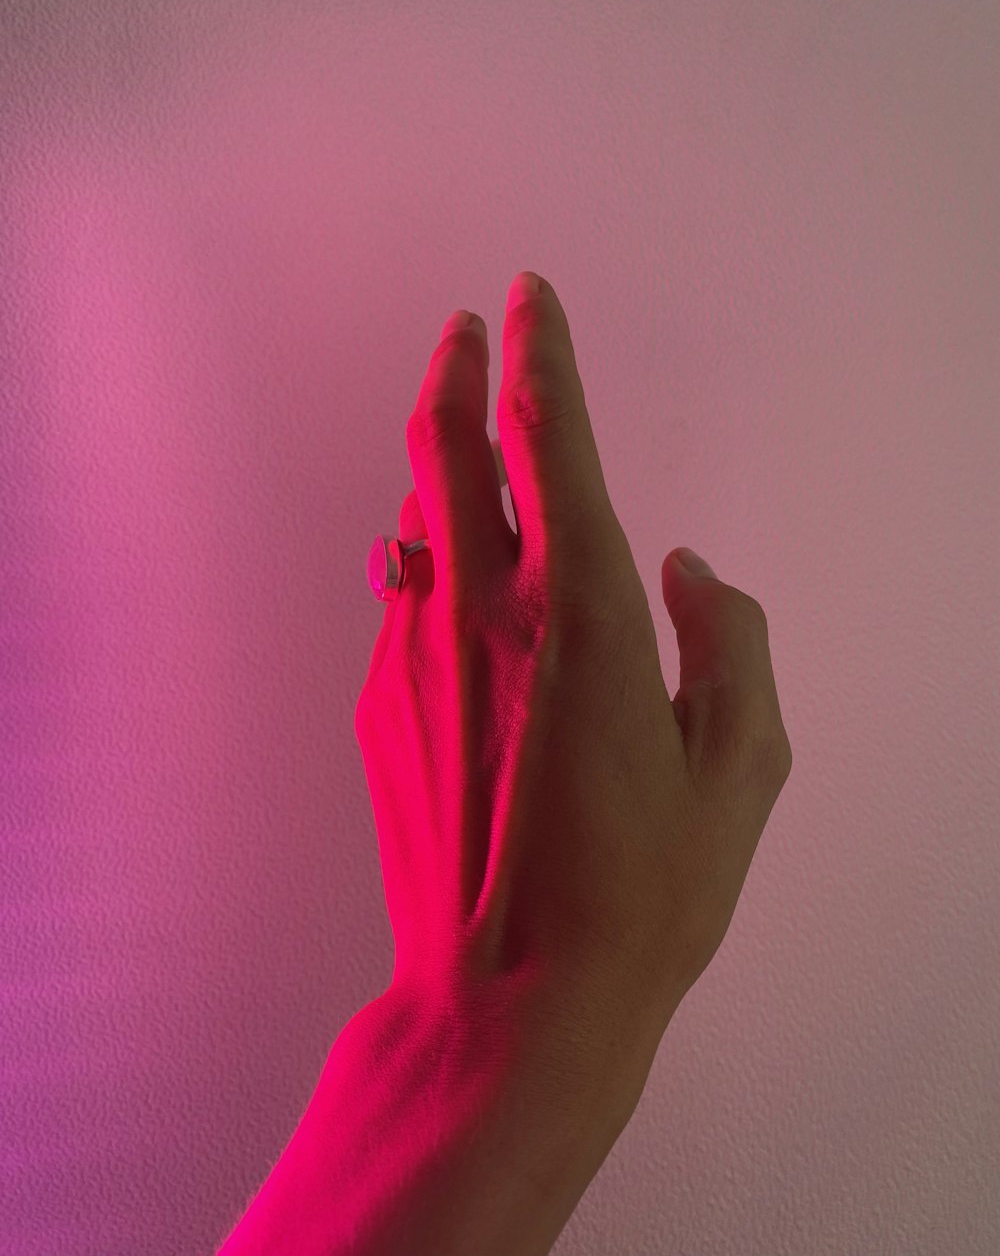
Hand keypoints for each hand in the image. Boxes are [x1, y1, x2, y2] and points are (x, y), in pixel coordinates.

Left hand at [354, 272, 791, 1093]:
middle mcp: (483, 612)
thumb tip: (688, 572)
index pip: (548, 438)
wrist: (505, 998)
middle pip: (449, 446)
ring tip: (463, 446)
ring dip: (439, 465)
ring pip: (415, 518)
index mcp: (579, 610)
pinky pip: (402, 599)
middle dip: (456, 369)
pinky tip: (447, 581)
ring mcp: (416, 657)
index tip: (532, 298)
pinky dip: (426, 562)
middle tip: (466, 328)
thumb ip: (729, 645)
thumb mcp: (740, 770)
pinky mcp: (382, 707)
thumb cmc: (639, 893)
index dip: (541, 353)